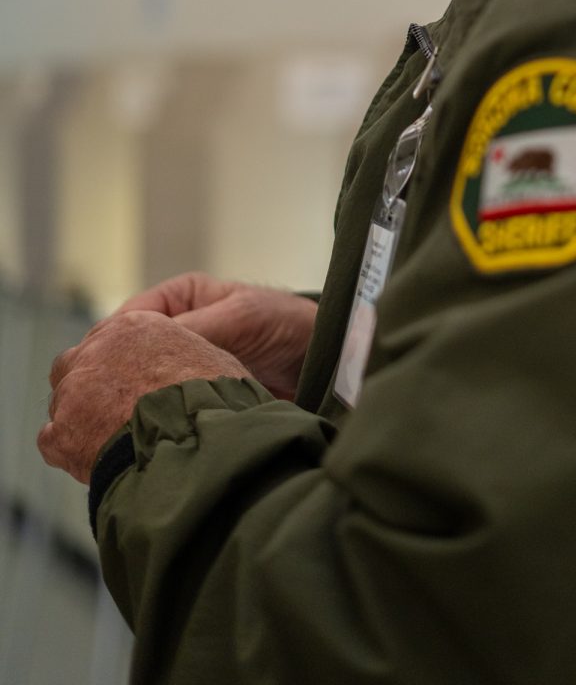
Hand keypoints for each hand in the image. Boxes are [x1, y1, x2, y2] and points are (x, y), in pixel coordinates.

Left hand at [37, 310, 247, 483]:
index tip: (127, 383)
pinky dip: (69, 450)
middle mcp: (96, 351)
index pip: (107, 340)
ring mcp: (73, 391)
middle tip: (114, 410)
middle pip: (76, 364)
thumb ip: (182, 355)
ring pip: (62, 402)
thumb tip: (186, 371)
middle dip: (89, 385)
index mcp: (133, 327)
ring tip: (111, 441)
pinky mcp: (60, 432)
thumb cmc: (213, 399)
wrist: (193, 440)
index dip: (116, 364)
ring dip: (80, 418)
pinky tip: (95, 460)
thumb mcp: (208, 358)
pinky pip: (52, 440)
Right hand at [115, 273, 318, 399]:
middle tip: (100, 398)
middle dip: (116, 372)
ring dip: (134, 397)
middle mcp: (177, 329)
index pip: (128, 317)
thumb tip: (145, 342)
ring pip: (143, 381)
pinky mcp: (195, 394)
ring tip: (118, 417)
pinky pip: (166, 404)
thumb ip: (195, 328)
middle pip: (129, 352)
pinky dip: (155, 415)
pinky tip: (146, 430)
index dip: (109, 341)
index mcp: (180, 298)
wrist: (326, 358)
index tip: (96, 366)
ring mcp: (184, 363)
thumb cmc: (288, 323)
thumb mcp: (240, 316)